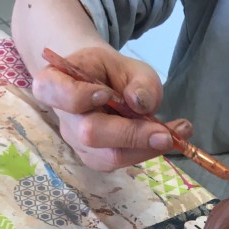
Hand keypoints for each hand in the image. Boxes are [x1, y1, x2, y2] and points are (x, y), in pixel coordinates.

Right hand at [32, 46, 192, 170]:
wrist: (101, 86)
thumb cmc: (111, 73)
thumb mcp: (130, 66)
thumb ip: (139, 82)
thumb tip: (139, 103)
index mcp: (56, 81)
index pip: (53, 91)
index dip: (78, 96)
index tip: (106, 93)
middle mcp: (63, 117)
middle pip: (88, 133)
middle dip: (130, 134)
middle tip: (166, 132)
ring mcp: (76, 142)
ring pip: (107, 156)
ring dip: (144, 148)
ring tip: (175, 134)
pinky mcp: (93, 159)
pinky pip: (118, 163)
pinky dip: (144, 152)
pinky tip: (164, 139)